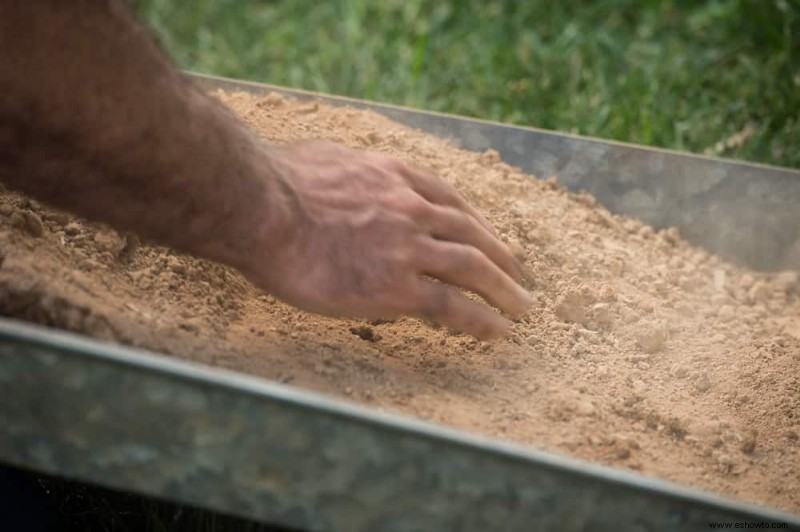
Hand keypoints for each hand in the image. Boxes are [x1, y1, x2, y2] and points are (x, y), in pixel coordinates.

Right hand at [249, 140, 532, 339]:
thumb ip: (350, 171)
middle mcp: (411, 208)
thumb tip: (344, 177)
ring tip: (523, 309)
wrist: (259, 208)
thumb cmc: (275, 182)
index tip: (490, 239)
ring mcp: (408, 247)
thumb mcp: (326, 157)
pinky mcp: (396, 287)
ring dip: (504, 291)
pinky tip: (498, 332)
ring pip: (473, 269)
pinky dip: (481, 320)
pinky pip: (452, 306)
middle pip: (472, 234)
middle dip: (502, 257)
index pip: (450, 201)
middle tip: (520, 276)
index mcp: (394, 176)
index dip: (476, 224)